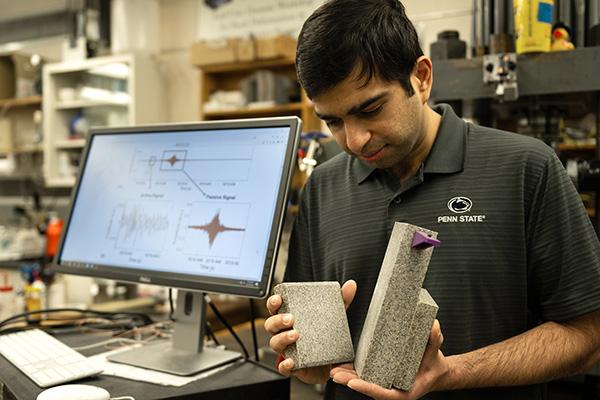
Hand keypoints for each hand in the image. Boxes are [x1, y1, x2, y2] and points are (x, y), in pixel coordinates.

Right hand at [264, 280, 356, 383]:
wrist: (331, 364)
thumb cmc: (325, 336)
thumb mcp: (334, 317)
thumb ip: (341, 301)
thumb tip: (351, 285)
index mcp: (289, 318)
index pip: (275, 308)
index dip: (273, 302)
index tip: (279, 299)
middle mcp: (284, 333)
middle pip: (271, 324)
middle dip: (278, 320)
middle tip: (291, 318)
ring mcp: (286, 350)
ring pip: (275, 343)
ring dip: (282, 338)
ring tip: (296, 335)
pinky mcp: (292, 366)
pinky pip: (282, 367)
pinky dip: (284, 365)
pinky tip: (291, 361)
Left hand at [330, 319, 449, 399]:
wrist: (436, 371)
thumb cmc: (435, 364)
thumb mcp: (436, 352)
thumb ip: (434, 340)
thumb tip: (433, 325)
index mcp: (404, 391)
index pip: (383, 393)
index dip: (367, 388)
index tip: (353, 383)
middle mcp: (393, 389)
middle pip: (369, 388)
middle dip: (350, 382)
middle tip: (335, 374)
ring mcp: (386, 383)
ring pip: (365, 382)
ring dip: (348, 376)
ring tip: (333, 369)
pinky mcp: (383, 375)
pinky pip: (367, 375)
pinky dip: (354, 371)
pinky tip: (342, 364)